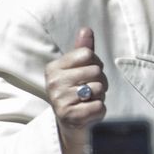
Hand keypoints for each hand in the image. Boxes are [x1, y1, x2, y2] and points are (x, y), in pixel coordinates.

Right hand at [45, 27, 106, 153]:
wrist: (70, 125)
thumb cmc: (76, 92)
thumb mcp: (77, 70)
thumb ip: (82, 49)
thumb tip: (86, 29)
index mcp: (53, 68)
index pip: (88, 54)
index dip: (95, 64)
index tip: (87, 74)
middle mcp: (53, 83)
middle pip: (96, 71)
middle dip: (100, 81)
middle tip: (90, 91)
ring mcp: (60, 100)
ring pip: (99, 88)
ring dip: (100, 96)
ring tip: (88, 101)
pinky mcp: (71, 117)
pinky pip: (99, 106)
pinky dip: (100, 110)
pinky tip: (89, 113)